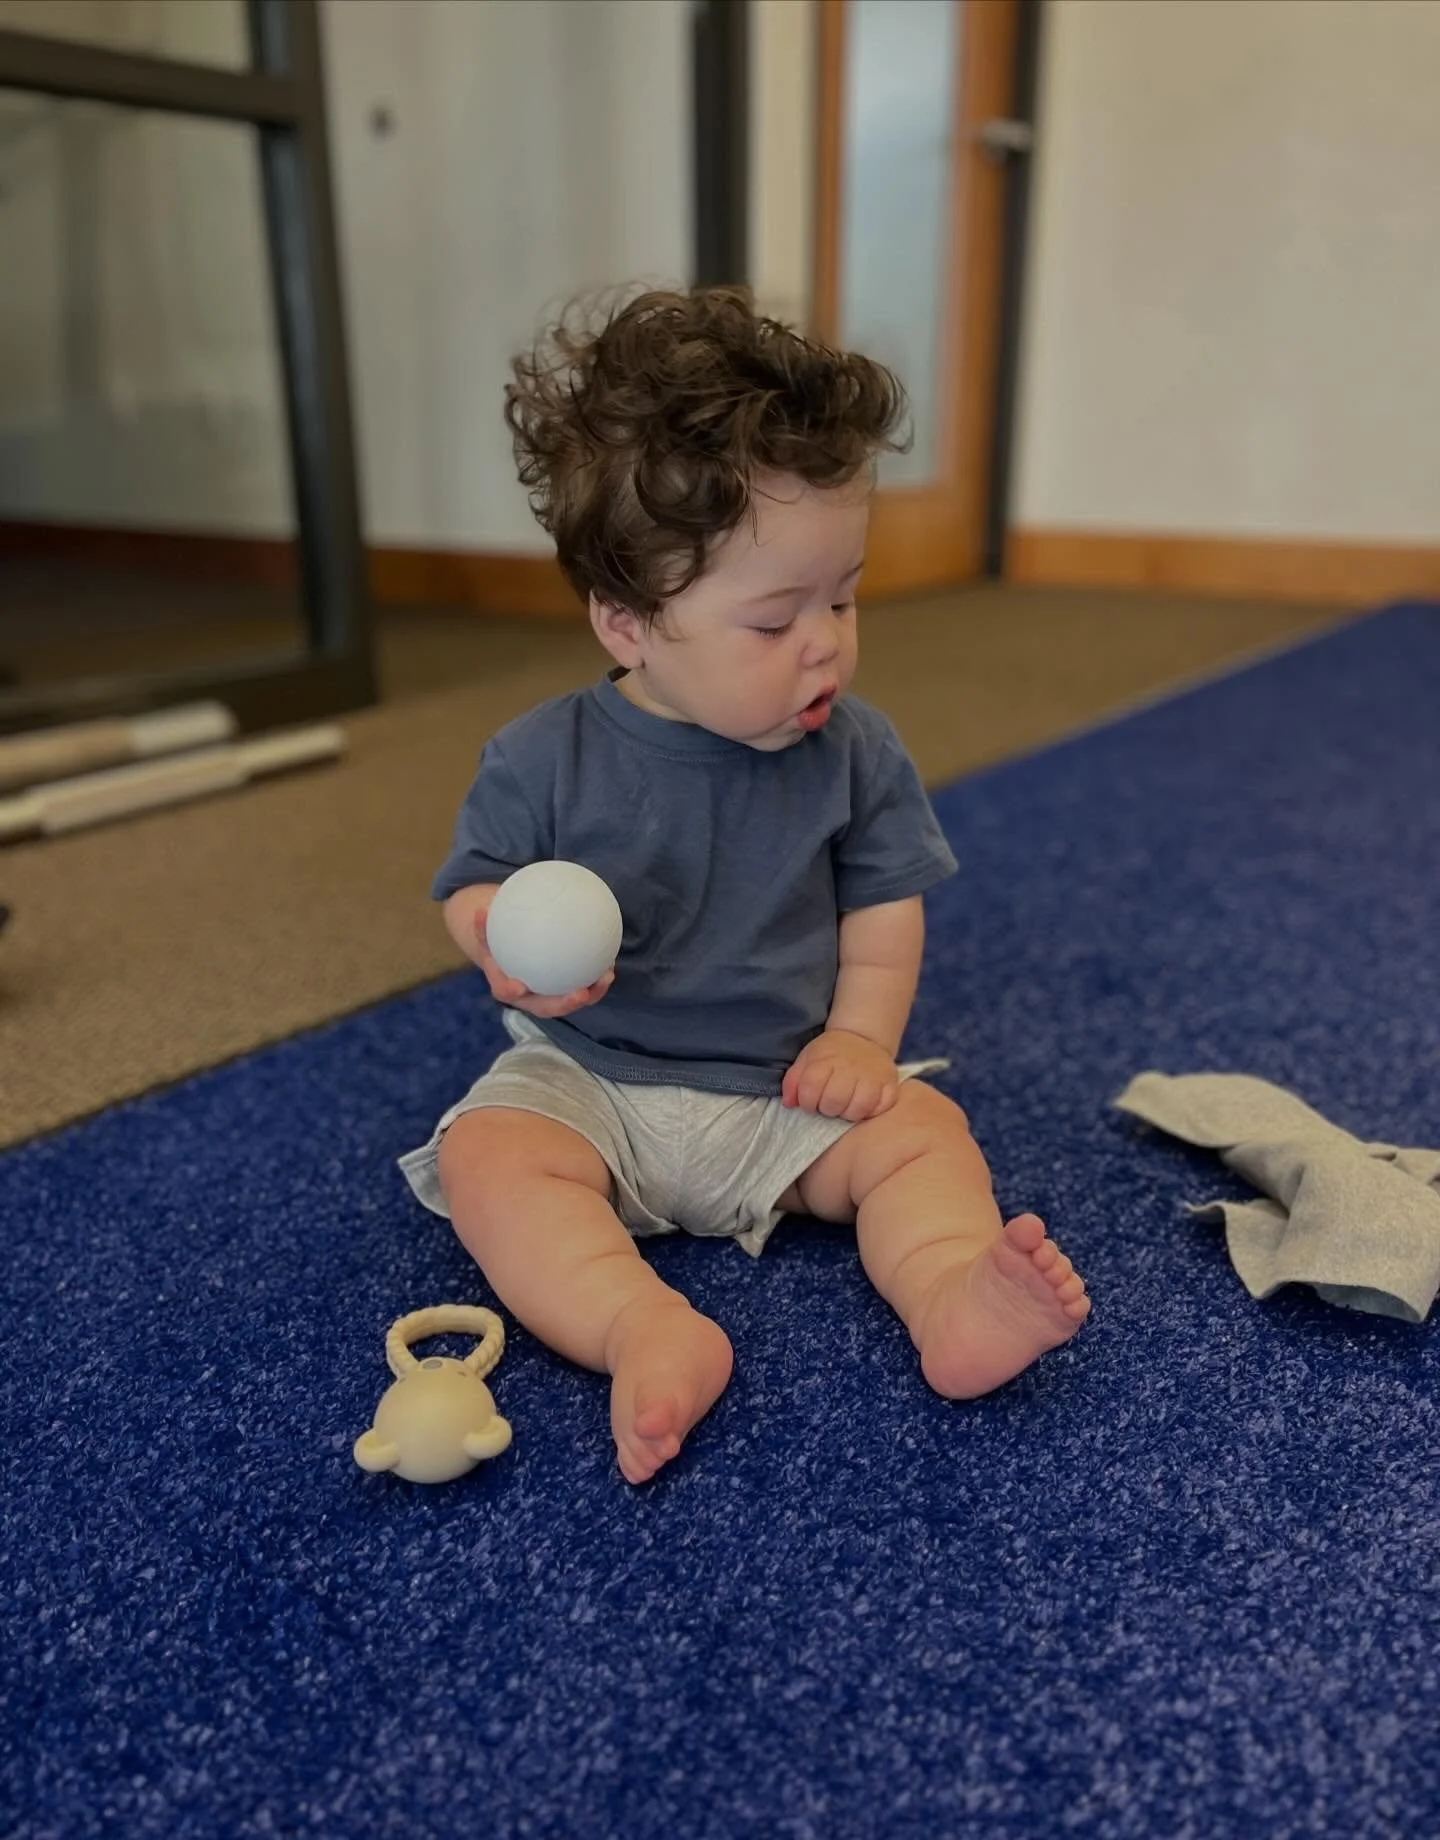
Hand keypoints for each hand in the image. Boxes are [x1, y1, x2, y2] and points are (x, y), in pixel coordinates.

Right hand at [471, 887, 614, 1021]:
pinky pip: (582, 987)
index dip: (512, 991)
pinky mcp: (565, 991)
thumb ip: (484, 925)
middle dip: (565, 1004)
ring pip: (570, 1001)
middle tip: (580, 994)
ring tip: (606, 977)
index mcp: (506, 985)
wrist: (511, 956)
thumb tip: (481, 909)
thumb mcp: (488, 933)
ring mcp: (549, 997)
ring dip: (591, 993)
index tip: (518, 986)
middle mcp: (529, 998)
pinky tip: (610, 962)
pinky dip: (596, 979)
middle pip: (547, 1007)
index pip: (506, 992)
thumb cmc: (498, 943)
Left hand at [782, 1030, 899, 1121]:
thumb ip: (793, 1081)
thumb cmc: (830, 1054)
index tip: (811, 1100)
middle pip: (833, 1103)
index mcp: (825, 1060)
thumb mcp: (807, 1060)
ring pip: (857, 1109)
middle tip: (829, 1103)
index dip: (807, 1102)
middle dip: (827, 1109)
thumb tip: (789, 1103)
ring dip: (849, 1113)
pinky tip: (864, 1104)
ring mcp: (872, 1076)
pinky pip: (881, 1108)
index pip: (810, 1090)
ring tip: (846, 1105)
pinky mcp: (890, 1084)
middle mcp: (849, 1067)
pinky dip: (872, 1111)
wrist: (862, 1038)